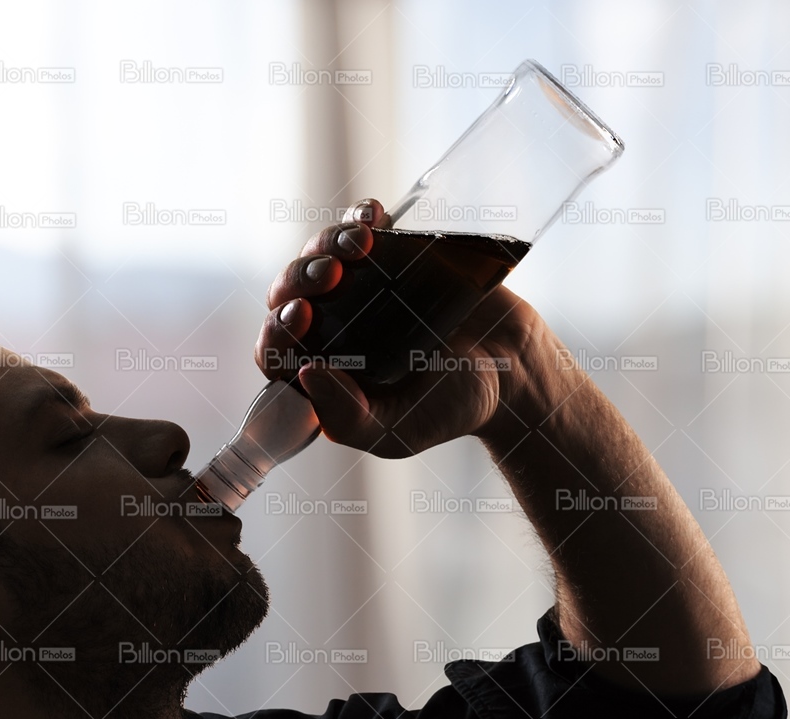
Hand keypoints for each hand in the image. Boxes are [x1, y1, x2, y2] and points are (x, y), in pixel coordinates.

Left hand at [256, 198, 552, 457]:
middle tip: (328, 275)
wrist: (514, 366)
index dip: (277, 331)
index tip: (300, 315)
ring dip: (327, 243)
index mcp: (322, 374)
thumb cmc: (453, 407)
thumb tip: (305, 375)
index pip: (276, 352)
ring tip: (359, 243)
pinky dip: (361, 216)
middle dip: (298, 279)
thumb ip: (350, 418)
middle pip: (288, 295)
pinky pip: (361, 227)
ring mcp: (358, 288)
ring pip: (318, 255)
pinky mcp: (390, 256)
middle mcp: (331, 329)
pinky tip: (373, 217)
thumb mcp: (399, 430)